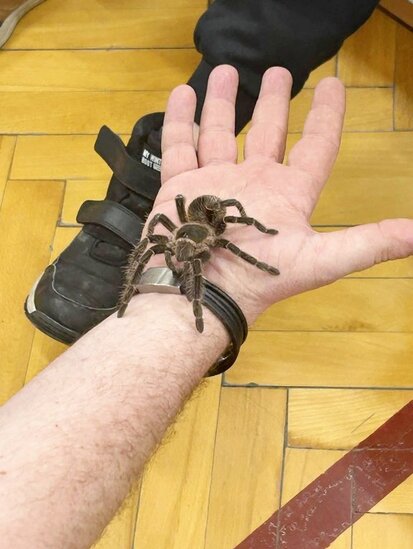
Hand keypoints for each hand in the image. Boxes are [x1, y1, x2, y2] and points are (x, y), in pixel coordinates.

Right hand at [145, 65, 412, 324]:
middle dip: (272, 102)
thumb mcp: (321, 259)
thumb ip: (369, 242)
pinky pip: (181, 148)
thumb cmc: (263, 279)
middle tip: (277, 72)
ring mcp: (216, 184)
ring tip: (224, 71)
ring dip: (222, 104)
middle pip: (266, 134)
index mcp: (288, 194)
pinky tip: (184, 95)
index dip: (326, 116)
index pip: (315, 146)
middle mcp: (254, 184)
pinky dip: (181, 121)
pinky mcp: (182, 189)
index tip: (332, 85)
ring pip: (220, 134)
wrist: (204, 294)